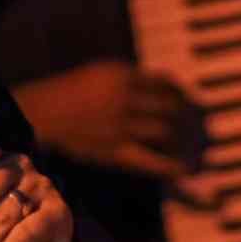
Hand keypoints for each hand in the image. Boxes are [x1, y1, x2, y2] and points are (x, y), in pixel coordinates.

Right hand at [13, 60, 204, 180]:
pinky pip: (151, 160)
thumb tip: (166, 85)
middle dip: (187, 117)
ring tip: (192, 143)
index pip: (166, 84)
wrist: (44, 113)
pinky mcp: (116, 151)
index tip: (187, 101)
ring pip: (166, 131)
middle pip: (171, 108)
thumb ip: (133, 76)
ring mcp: (121, 126)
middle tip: (195, 124)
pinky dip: (172, 166)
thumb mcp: (103, 72)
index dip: (181, 94)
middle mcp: (126, 100)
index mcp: (124, 76)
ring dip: (184, 138)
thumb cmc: (74, 91)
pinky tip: (186, 170)